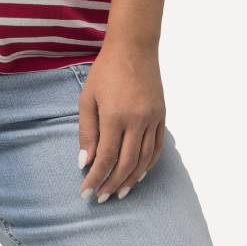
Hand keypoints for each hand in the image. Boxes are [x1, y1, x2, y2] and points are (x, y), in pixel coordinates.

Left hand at [78, 41, 165, 202]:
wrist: (133, 48)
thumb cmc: (105, 71)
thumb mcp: (88, 97)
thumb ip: (87, 131)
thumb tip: (85, 162)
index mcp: (114, 115)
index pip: (106, 157)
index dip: (96, 177)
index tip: (86, 191)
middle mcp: (136, 120)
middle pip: (126, 163)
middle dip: (112, 183)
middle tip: (101, 197)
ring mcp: (152, 119)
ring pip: (144, 160)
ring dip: (131, 179)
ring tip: (119, 192)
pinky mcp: (161, 116)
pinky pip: (157, 148)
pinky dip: (148, 165)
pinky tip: (138, 175)